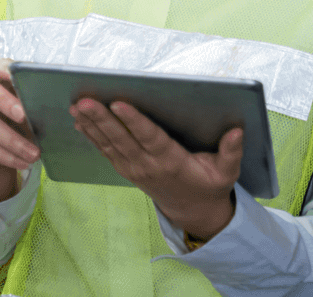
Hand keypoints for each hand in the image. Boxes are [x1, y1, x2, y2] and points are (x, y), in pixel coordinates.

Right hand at [0, 59, 39, 205]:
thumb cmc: (8, 114)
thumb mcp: (18, 101)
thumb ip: (29, 98)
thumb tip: (53, 105)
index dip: (8, 70)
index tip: (20, 76)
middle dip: (6, 103)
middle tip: (25, 116)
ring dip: (12, 141)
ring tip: (34, 153)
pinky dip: (4, 156)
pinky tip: (21, 162)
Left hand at [72, 99, 243, 240]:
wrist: (193, 212)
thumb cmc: (210, 186)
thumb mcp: (227, 173)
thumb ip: (231, 152)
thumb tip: (237, 131)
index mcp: (172, 162)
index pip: (150, 138)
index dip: (134, 121)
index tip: (119, 103)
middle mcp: (149, 165)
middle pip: (122, 139)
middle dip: (101, 119)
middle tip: (84, 100)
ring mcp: (134, 169)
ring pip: (109, 144)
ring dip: (90, 125)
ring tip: (75, 106)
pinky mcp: (127, 170)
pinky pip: (105, 151)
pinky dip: (91, 136)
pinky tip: (79, 121)